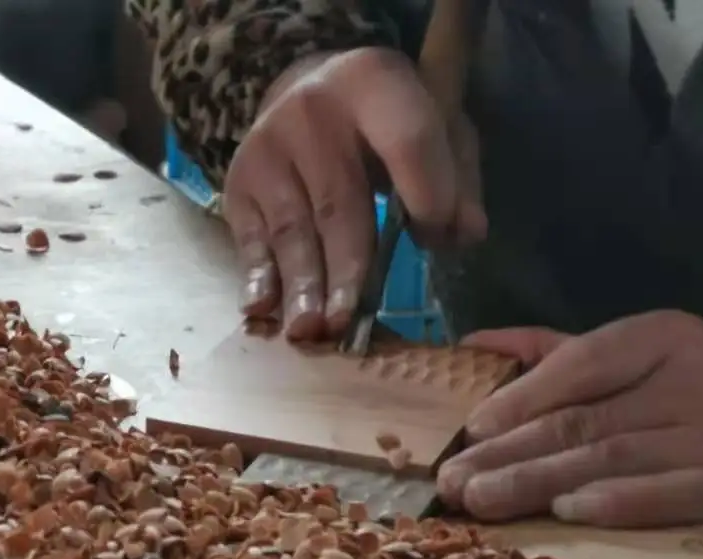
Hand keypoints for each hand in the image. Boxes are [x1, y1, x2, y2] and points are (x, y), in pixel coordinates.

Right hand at [224, 47, 486, 341]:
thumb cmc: (387, 120)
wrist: (309, 88)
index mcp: (375, 84)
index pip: (407, 143)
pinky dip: (256, 276)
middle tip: (347, 320)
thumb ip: (458, 178)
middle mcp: (313, 112)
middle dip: (346, 267)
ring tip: (309, 330)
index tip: (437, 242)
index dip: (427, 195)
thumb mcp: (437, 125)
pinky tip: (261, 308)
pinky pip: (250, 237)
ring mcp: (268, 148)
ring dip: (301, 285)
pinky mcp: (240, 182)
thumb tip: (463, 237)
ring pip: (292, 228)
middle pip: (339, 202)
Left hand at [434, 311, 702, 532]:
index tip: (468, 430)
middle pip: (582, 420)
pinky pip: (668, 495)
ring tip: (482, 503)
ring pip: (610, 460)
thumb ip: (561, 352)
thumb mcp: (648, 359)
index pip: (580, 363)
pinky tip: (568, 512)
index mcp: (667, 336)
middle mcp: (694, 380)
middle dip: (508, 454)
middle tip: (452, 482)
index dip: (518, 397)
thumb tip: (473, 346)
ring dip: (537, 485)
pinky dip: (617, 503)